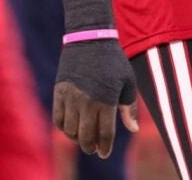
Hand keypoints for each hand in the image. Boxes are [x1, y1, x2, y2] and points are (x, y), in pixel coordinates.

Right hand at [53, 40, 139, 157]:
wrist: (90, 38)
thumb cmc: (113, 61)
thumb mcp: (128, 82)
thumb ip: (129, 107)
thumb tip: (133, 130)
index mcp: (106, 100)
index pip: (105, 134)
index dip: (105, 147)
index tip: (104, 153)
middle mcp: (87, 102)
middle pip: (86, 137)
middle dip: (91, 147)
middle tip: (94, 149)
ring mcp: (71, 98)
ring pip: (71, 131)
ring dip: (77, 138)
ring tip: (84, 137)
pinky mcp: (59, 92)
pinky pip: (58, 120)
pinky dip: (64, 128)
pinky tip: (72, 128)